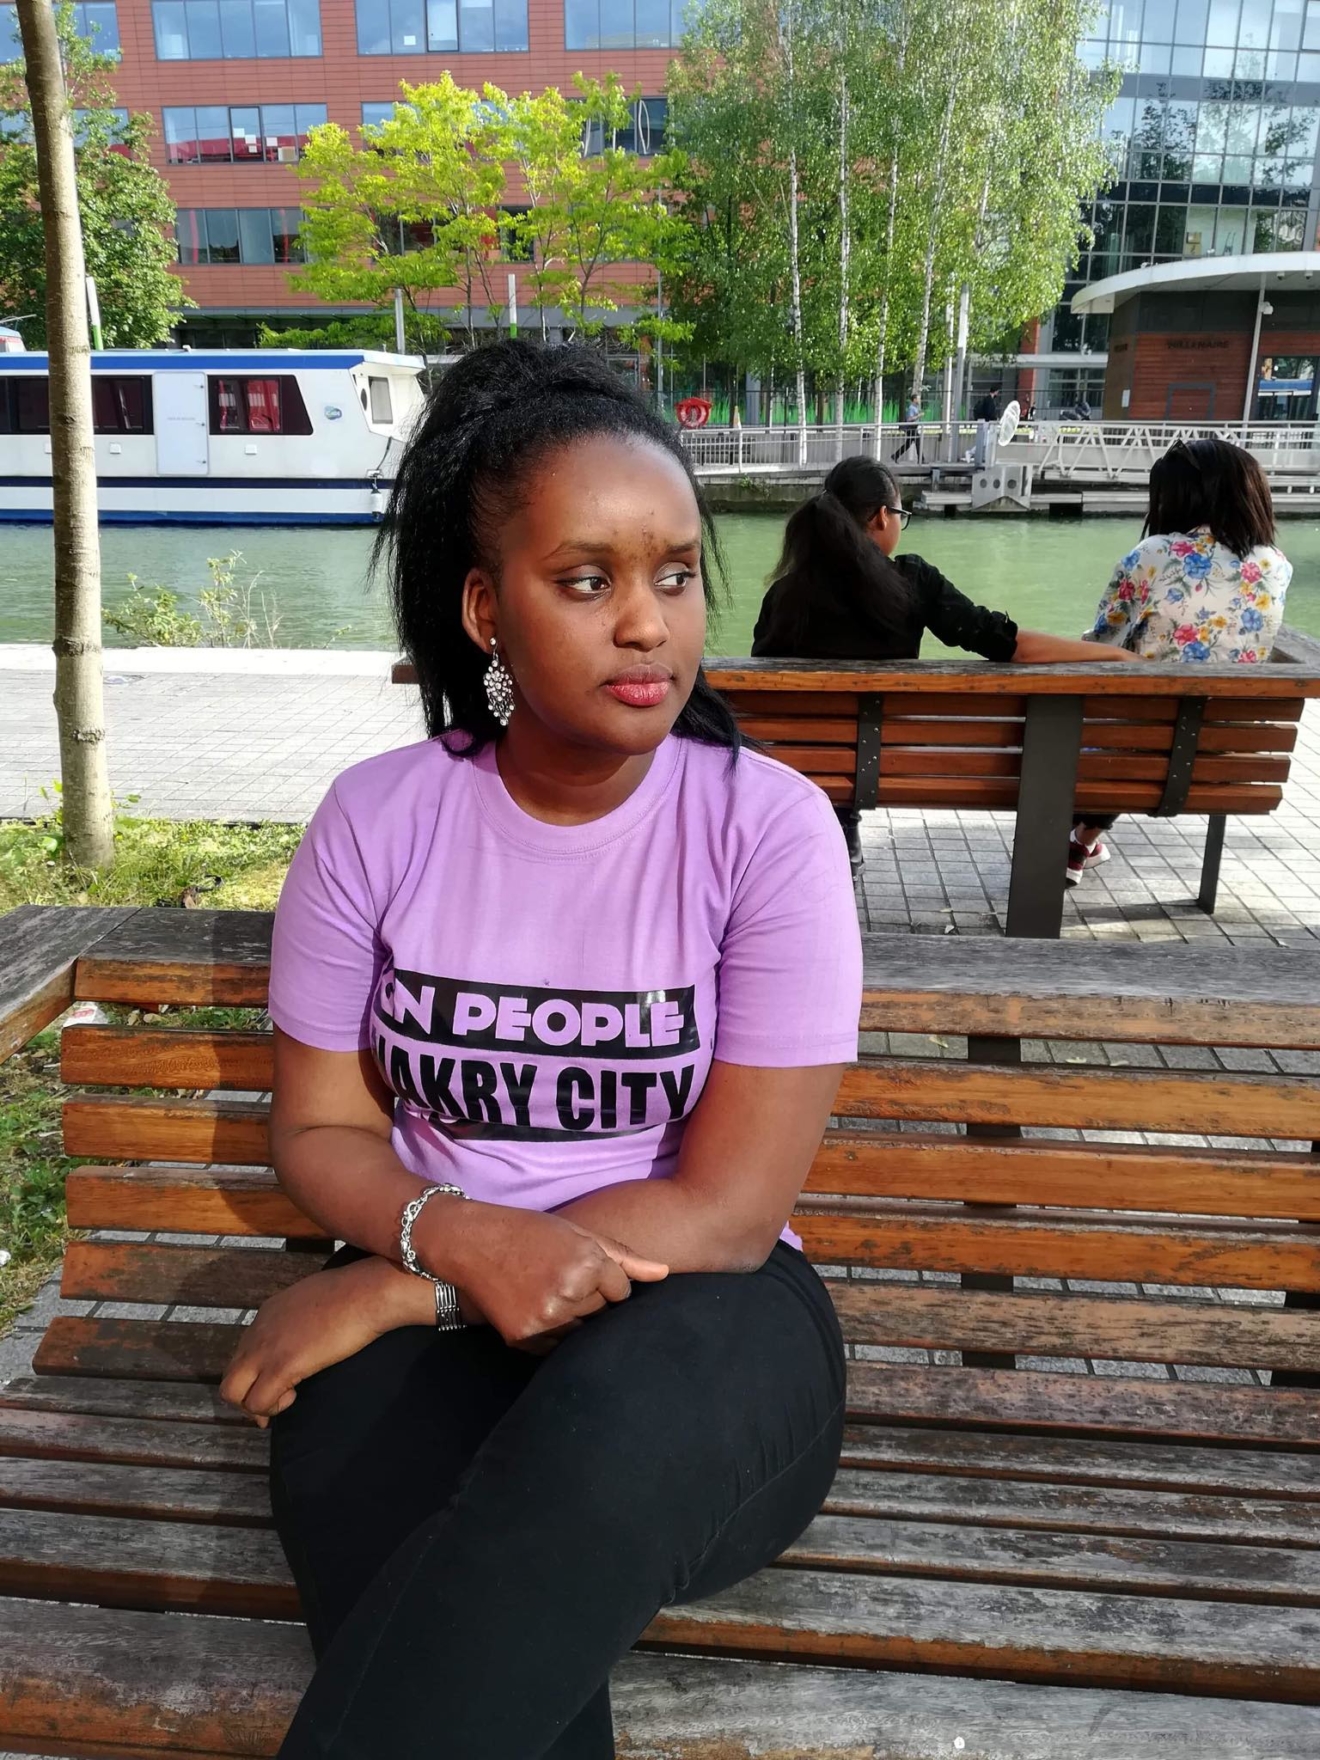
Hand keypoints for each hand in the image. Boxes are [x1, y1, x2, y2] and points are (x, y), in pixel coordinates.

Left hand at [219, 1255, 419, 1426]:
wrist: (365, 1293)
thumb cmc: (353, 1292)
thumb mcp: (315, 1299)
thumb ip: (301, 1316)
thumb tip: (308, 1334)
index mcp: (267, 1314)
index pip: (242, 1353)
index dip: (255, 1375)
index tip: (275, 1385)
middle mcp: (258, 1332)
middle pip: (229, 1376)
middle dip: (247, 1396)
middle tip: (274, 1403)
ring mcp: (266, 1350)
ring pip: (232, 1393)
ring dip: (256, 1405)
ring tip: (286, 1398)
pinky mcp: (281, 1367)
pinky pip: (257, 1402)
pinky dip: (272, 1407)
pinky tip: (295, 1395)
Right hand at [420, 1201, 667, 1351]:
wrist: (470, 1242)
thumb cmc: (528, 1231)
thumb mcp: (578, 1233)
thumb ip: (625, 1256)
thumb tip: (665, 1274)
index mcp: (587, 1263)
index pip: (621, 1291)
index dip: (603, 1278)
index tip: (578, 1265)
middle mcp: (569, 1293)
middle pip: (602, 1312)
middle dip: (589, 1297)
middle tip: (558, 1276)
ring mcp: (546, 1319)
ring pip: (582, 1332)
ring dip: (572, 1317)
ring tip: (545, 1291)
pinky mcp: (524, 1338)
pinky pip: (556, 1347)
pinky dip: (551, 1333)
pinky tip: (532, 1307)